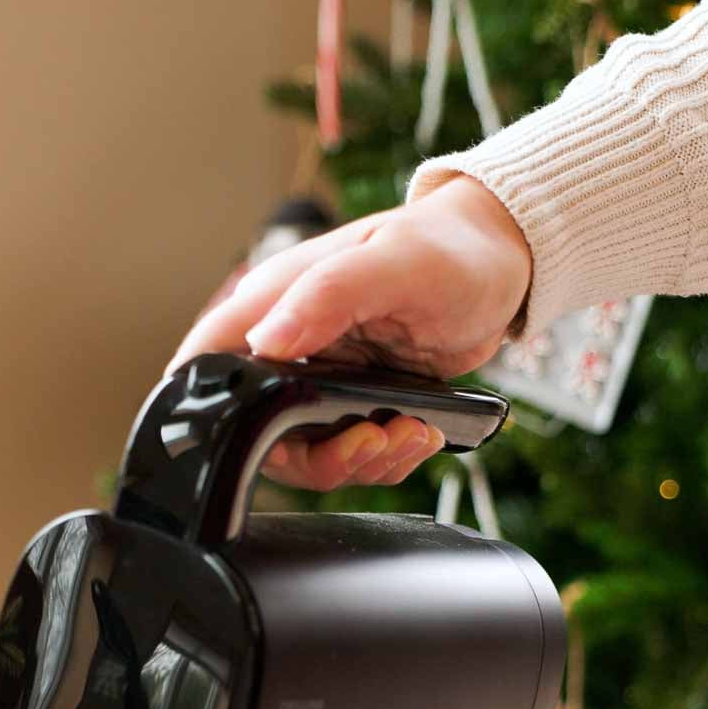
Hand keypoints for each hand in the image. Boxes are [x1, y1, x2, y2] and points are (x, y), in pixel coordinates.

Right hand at [168, 176, 530, 490]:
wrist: (502, 263)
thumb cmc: (448, 247)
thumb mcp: (394, 264)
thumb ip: (327, 296)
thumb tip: (265, 341)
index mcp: (277, 302)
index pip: (209, 359)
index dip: (205, 408)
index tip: (245, 443)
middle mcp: (290, 345)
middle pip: (260, 431)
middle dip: (317, 456)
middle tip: (370, 440)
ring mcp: (321, 378)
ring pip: (309, 453)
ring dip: (360, 462)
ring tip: (409, 433)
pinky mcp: (354, 402)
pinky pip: (350, 453)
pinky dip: (385, 458)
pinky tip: (419, 432)